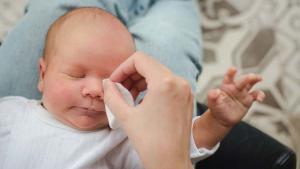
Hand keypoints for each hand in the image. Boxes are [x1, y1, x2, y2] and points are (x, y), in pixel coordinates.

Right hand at [103, 51, 192, 168]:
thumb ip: (112, 95)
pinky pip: (167, 84)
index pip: (140, 59)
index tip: (114, 82)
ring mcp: (185, 90)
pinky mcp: (187, 98)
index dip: (122, 68)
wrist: (170, 162)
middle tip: (119, 90)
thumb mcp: (125, 116)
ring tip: (129, 97)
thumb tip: (106, 83)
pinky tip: (142, 101)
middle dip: (130, 75)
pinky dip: (152, 87)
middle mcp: (179, 82)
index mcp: (165, 82)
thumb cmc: (150, 142)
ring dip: (141, 81)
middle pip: (149, 65)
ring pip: (158, 74)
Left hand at [207, 67, 264, 127]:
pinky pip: (256, 95)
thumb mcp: (212, 102)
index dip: (231, 73)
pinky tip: (260, 98)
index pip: (228, 77)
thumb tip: (215, 91)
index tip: (233, 69)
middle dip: (247, 77)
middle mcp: (235, 87)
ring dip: (255, 80)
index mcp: (226, 86)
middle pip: (242, 80)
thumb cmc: (216, 107)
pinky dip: (260, 95)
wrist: (222, 118)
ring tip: (260, 78)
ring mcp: (242, 93)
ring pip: (251, 84)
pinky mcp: (248, 100)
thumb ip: (212, 96)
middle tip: (252, 76)